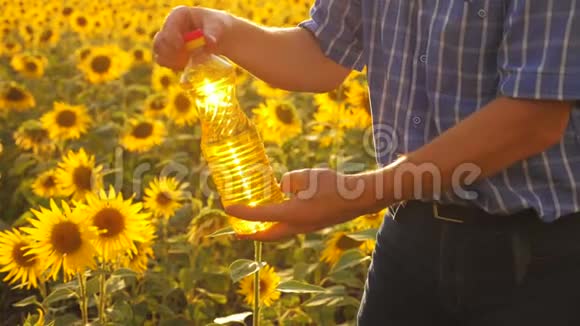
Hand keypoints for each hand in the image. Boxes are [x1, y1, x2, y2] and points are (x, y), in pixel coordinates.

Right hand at [153, 6, 232, 69]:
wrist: (220, 37)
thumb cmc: (217, 27)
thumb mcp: (218, 27)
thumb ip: (212, 34)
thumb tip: (210, 42)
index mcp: (179, 15)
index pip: (169, 25)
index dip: (171, 36)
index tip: (180, 46)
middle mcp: (170, 27)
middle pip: (160, 42)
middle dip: (170, 52)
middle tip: (184, 59)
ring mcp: (168, 42)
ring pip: (160, 54)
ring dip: (172, 61)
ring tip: (187, 63)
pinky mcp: (171, 54)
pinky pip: (165, 62)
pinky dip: (174, 66)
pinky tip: (186, 66)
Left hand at [225, 168, 381, 240]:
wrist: (359, 199)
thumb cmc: (334, 186)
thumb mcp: (307, 176)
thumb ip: (290, 182)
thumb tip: (283, 188)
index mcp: (293, 214)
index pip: (260, 216)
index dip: (242, 212)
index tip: (227, 209)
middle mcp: (297, 226)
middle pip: (268, 235)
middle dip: (251, 235)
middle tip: (237, 232)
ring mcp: (306, 228)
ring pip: (280, 232)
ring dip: (266, 230)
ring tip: (254, 223)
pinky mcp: (313, 225)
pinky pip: (290, 227)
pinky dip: (279, 223)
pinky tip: (278, 212)